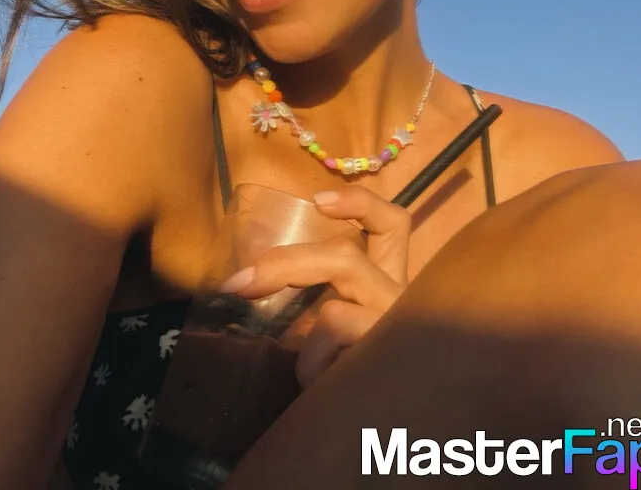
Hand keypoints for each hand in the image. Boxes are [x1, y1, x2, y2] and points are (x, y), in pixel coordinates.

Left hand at [220, 186, 410, 387]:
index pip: (394, 226)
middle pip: (348, 253)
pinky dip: (311, 358)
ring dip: (297, 314)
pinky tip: (314, 385)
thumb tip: (246, 291)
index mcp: (389, 286)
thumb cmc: (354, 387)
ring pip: (343, 280)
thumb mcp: (333, 342)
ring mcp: (400, 322)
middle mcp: (402, 297)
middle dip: (285, 261)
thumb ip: (313, 312)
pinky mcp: (392, 349)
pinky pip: (336, 329)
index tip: (318, 199)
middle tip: (238, 282)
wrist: (382, 441)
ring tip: (287, 354)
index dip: (360, 203)